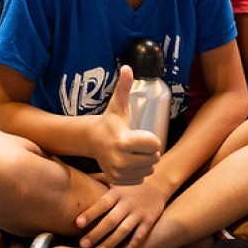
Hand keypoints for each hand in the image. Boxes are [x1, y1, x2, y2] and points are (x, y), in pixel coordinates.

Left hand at [75, 180, 166, 247]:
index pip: (102, 203)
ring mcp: (139, 213)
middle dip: (96, 233)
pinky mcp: (148, 221)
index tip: (78, 223)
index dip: (91, 213)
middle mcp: (128, 203)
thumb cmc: (130, 183)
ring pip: (124, 230)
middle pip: (111, 220)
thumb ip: (98, 180)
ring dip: (111, 242)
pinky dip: (129, 247)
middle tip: (83, 245)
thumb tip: (76, 179)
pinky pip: (138, 236)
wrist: (158, 182)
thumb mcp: (116, 178)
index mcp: (118, 192)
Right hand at [91, 65, 160, 185]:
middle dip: (150, 150)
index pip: (155, 144)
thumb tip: (127, 67)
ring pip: (149, 169)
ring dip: (146, 161)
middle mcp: (120, 160)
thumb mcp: (118, 105)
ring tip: (134, 152)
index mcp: (123, 141)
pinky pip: (141, 178)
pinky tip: (129, 162)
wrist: (91, 140)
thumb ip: (124, 87)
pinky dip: (138, 171)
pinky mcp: (118, 181)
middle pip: (154, 158)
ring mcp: (118, 173)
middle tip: (138, 143)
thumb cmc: (110, 121)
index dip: (151, 138)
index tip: (140, 133)